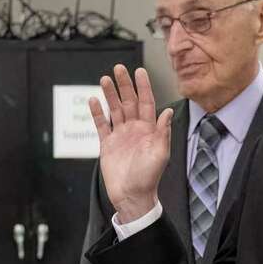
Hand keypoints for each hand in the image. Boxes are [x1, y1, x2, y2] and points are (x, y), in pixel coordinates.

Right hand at [88, 64, 172, 221]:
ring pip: (115, 110)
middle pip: (129, 102)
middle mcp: (136, 130)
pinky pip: (101, 125)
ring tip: (105, 79)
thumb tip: (168, 111)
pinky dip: (97, 113)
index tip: (140, 71)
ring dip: (110, 95)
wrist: (132, 195)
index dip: (144, 87)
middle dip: (125, 85)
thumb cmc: (149, 177)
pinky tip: (93, 100)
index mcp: (150, 130)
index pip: (147, 103)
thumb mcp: (160, 154)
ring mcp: (121, 136)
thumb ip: (163, 132)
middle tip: (119, 68)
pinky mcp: (107, 144)